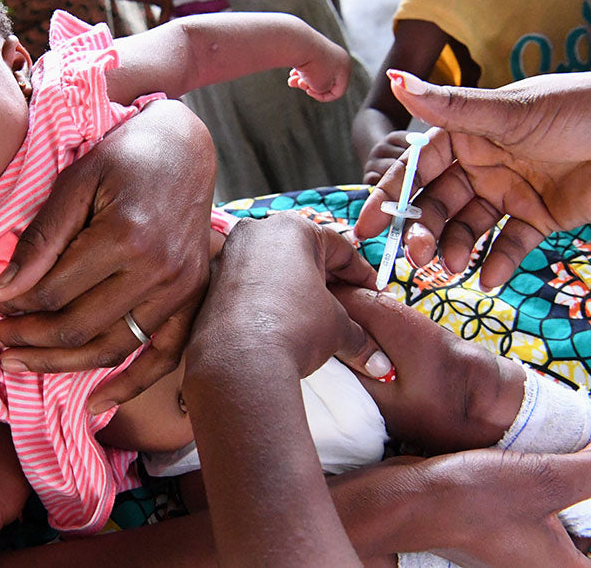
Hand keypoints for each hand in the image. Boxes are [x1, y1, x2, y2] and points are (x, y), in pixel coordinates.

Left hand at [0, 100, 215, 410]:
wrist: (185, 150)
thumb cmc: (125, 159)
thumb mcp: (75, 182)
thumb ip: (42, 239)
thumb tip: (3, 292)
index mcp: (125, 236)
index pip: (55, 291)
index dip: (14, 304)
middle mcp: (158, 271)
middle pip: (79, 326)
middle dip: (27, 338)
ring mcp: (181, 290)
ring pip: (113, 348)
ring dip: (62, 364)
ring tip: (21, 364)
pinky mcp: (193, 299)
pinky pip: (162, 356)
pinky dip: (130, 384)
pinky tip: (96, 403)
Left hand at [182, 213, 384, 565]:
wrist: (239, 360)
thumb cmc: (294, 330)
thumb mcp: (337, 327)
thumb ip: (358, 334)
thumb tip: (380, 362)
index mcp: (294, 228)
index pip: (340, 248)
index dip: (362, 275)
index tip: (373, 295)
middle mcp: (257, 231)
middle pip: (302, 253)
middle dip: (325, 279)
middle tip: (345, 306)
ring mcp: (229, 254)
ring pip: (271, 268)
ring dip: (293, 289)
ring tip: (312, 318)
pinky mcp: (210, 281)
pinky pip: (247, 285)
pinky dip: (265, 300)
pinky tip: (278, 323)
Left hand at [287, 46, 350, 101]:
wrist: (300, 44)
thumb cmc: (312, 67)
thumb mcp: (321, 86)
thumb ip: (323, 89)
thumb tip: (319, 82)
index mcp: (346, 67)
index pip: (338, 91)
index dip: (323, 96)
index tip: (309, 91)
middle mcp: (339, 57)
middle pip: (325, 81)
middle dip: (310, 86)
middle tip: (299, 84)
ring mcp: (327, 51)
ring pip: (315, 73)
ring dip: (303, 80)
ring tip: (292, 79)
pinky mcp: (315, 47)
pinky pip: (310, 65)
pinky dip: (301, 71)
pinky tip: (292, 73)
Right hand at [333, 435, 590, 563]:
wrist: (409, 499)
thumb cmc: (474, 499)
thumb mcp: (545, 477)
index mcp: (560, 566)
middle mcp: (537, 564)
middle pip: (584, 540)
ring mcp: (512, 549)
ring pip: (554, 522)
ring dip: (560, 493)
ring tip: (562, 458)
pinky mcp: (491, 531)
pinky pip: (527, 512)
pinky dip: (532, 489)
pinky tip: (524, 462)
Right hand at [354, 69, 590, 288]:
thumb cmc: (584, 108)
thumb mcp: (511, 111)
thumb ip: (450, 107)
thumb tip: (394, 79)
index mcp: (470, 133)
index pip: (418, 167)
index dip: (391, 195)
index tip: (367, 224)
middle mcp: (484, 163)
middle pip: (440, 204)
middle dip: (424, 231)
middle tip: (418, 256)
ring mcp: (511, 191)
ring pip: (469, 227)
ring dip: (456, 248)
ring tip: (453, 268)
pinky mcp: (541, 217)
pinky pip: (510, 244)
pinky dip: (497, 262)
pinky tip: (487, 278)